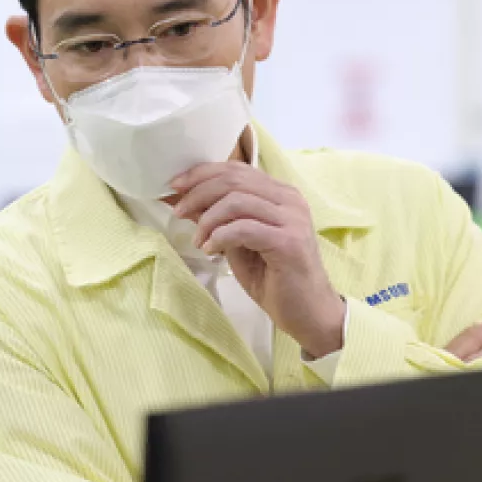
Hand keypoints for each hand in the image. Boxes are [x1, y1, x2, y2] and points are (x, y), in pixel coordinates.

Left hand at [170, 161, 344, 358]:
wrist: (306, 312)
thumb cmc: (272, 277)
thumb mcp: (237, 242)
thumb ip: (217, 218)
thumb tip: (181, 200)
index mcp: (279, 193)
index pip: (236, 169)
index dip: (201, 174)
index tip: (175, 186)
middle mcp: (289, 199)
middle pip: (234, 180)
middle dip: (198, 193)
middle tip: (178, 212)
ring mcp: (292, 219)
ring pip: (237, 200)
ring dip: (208, 219)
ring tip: (198, 240)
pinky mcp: (289, 241)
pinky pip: (244, 228)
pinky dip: (220, 236)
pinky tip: (211, 250)